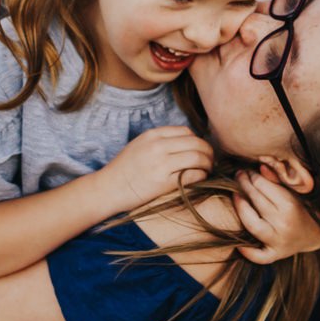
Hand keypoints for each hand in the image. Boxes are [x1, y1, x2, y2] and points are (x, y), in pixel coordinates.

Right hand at [97, 126, 213, 213]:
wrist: (108, 188)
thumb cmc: (124, 169)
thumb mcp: (140, 145)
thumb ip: (160, 141)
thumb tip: (188, 142)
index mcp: (152, 135)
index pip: (186, 132)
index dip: (197, 140)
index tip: (200, 150)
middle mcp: (158, 146)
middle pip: (196, 143)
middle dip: (208, 151)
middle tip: (210, 160)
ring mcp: (161, 164)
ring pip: (197, 157)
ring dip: (207, 164)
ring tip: (207, 169)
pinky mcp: (163, 182)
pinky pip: (192, 175)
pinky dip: (201, 176)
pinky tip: (200, 179)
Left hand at [233, 169, 319, 263]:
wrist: (317, 233)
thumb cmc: (303, 207)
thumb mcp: (295, 191)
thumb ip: (277, 179)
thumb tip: (260, 168)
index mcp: (290, 205)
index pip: (263, 186)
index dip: (252, 176)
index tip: (248, 171)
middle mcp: (283, 224)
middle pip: (256, 201)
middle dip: (245, 186)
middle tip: (239, 177)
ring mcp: (279, 241)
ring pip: (252, 225)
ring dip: (240, 209)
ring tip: (235, 196)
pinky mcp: (277, 255)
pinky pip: (259, 256)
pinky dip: (248, 251)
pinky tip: (239, 243)